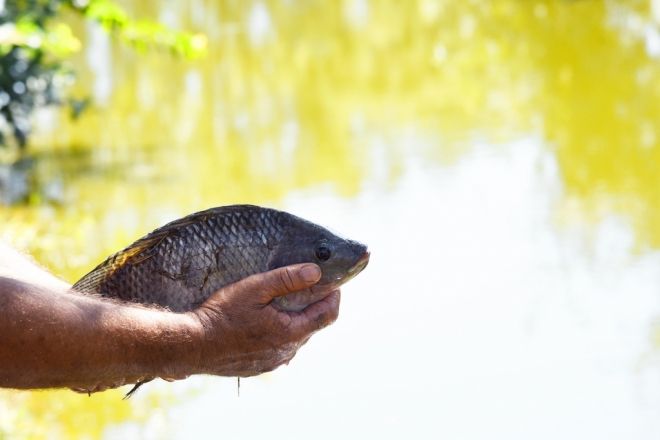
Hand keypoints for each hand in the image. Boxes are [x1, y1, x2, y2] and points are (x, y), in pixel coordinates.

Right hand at [188, 263, 339, 376]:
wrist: (192, 345)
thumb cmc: (222, 314)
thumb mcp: (255, 288)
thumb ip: (287, 279)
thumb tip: (316, 272)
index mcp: (289, 333)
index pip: (327, 315)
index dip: (334, 297)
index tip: (332, 283)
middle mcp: (285, 352)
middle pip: (312, 326)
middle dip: (314, 306)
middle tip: (308, 287)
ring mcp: (272, 362)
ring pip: (296, 339)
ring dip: (296, 320)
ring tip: (284, 302)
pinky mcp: (259, 367)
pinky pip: (280, 349)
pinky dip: (281, 333)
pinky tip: (266, 322)